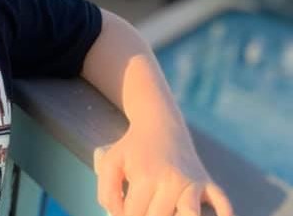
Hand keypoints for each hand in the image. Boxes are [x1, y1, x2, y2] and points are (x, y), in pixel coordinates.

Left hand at [93, 121, 233, 215]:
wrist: (159, 123)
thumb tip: (116, 215)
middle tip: (143, 206)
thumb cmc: (132, 148)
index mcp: (146, 176)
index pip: (133, 214)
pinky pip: (222, 203)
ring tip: (167, 210)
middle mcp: (172, 180)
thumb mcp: (110, 163)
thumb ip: (106, 191)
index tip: (123, 210)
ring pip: (191, 215)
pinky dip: (224, 215)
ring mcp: (192, 182)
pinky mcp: (207, 183)